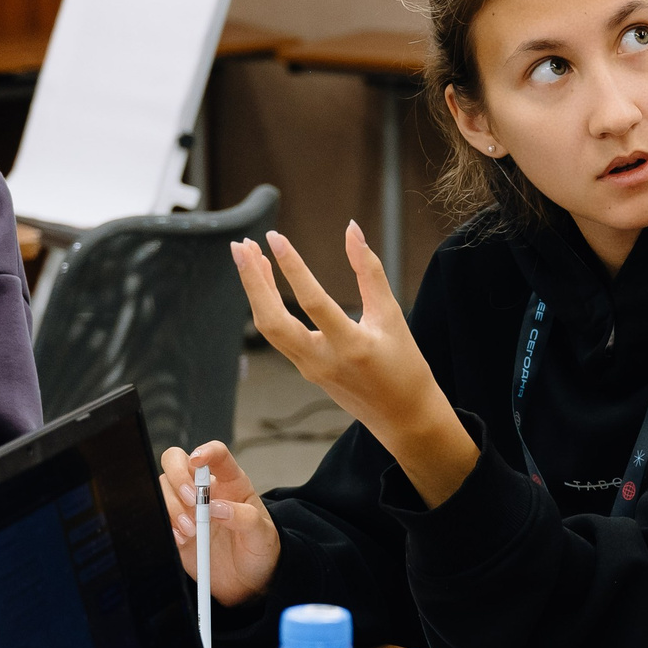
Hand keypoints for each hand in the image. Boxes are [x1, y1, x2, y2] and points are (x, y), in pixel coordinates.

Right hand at [158, 442, 281, 604]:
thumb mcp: (262, 534)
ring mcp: (187, 508)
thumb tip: (218, 507)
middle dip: (179, 476)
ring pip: (163, 487)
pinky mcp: (175, 528)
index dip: (206, 451)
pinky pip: (157, 515)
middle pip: (177, 461)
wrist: (247, 582)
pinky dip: (166, 524)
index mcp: (231, 482)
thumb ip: (245, 517)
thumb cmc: (259, 550)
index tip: (198, 460)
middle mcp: (205, 490)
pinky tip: (183, 539)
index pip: (217, 454)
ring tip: (192, 530)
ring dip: (173, 505)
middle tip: (192, 501)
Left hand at [233, 225, 477, 504]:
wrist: (403, 418)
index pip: (313, 302)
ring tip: (249, 255)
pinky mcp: (305, 370)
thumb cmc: (405, 367)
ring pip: (269, 329)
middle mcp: (323, 361)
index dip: (292, 267)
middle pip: (272, 322)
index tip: (275, 237)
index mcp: (351, 346)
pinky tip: (265, 282)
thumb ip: (370, 271)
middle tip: (242, 245)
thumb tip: (352, 230)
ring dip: (255, 291)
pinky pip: (277, 335)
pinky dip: (267, 305)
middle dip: (253, 282)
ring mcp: (309, 369)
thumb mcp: (393, 316)